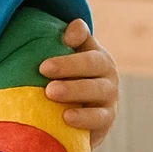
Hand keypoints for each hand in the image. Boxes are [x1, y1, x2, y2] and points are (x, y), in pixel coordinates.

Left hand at [41, 19, 118, 148]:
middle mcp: (107, 75)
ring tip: (51, 92)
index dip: (72, 42)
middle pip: (91, 65)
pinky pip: (98, 119)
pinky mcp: (106, 120)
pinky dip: (83, 119)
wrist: (86, 116)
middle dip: (67, 66)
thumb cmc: (71, 82)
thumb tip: (71, 30)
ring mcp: (109, 98)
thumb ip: (72, 42)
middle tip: (43, 69)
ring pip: (96, 91)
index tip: (46, 58)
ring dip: (73, 91)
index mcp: (97, 57)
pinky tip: (66, 118)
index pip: (85, 45)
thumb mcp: (70, 60)